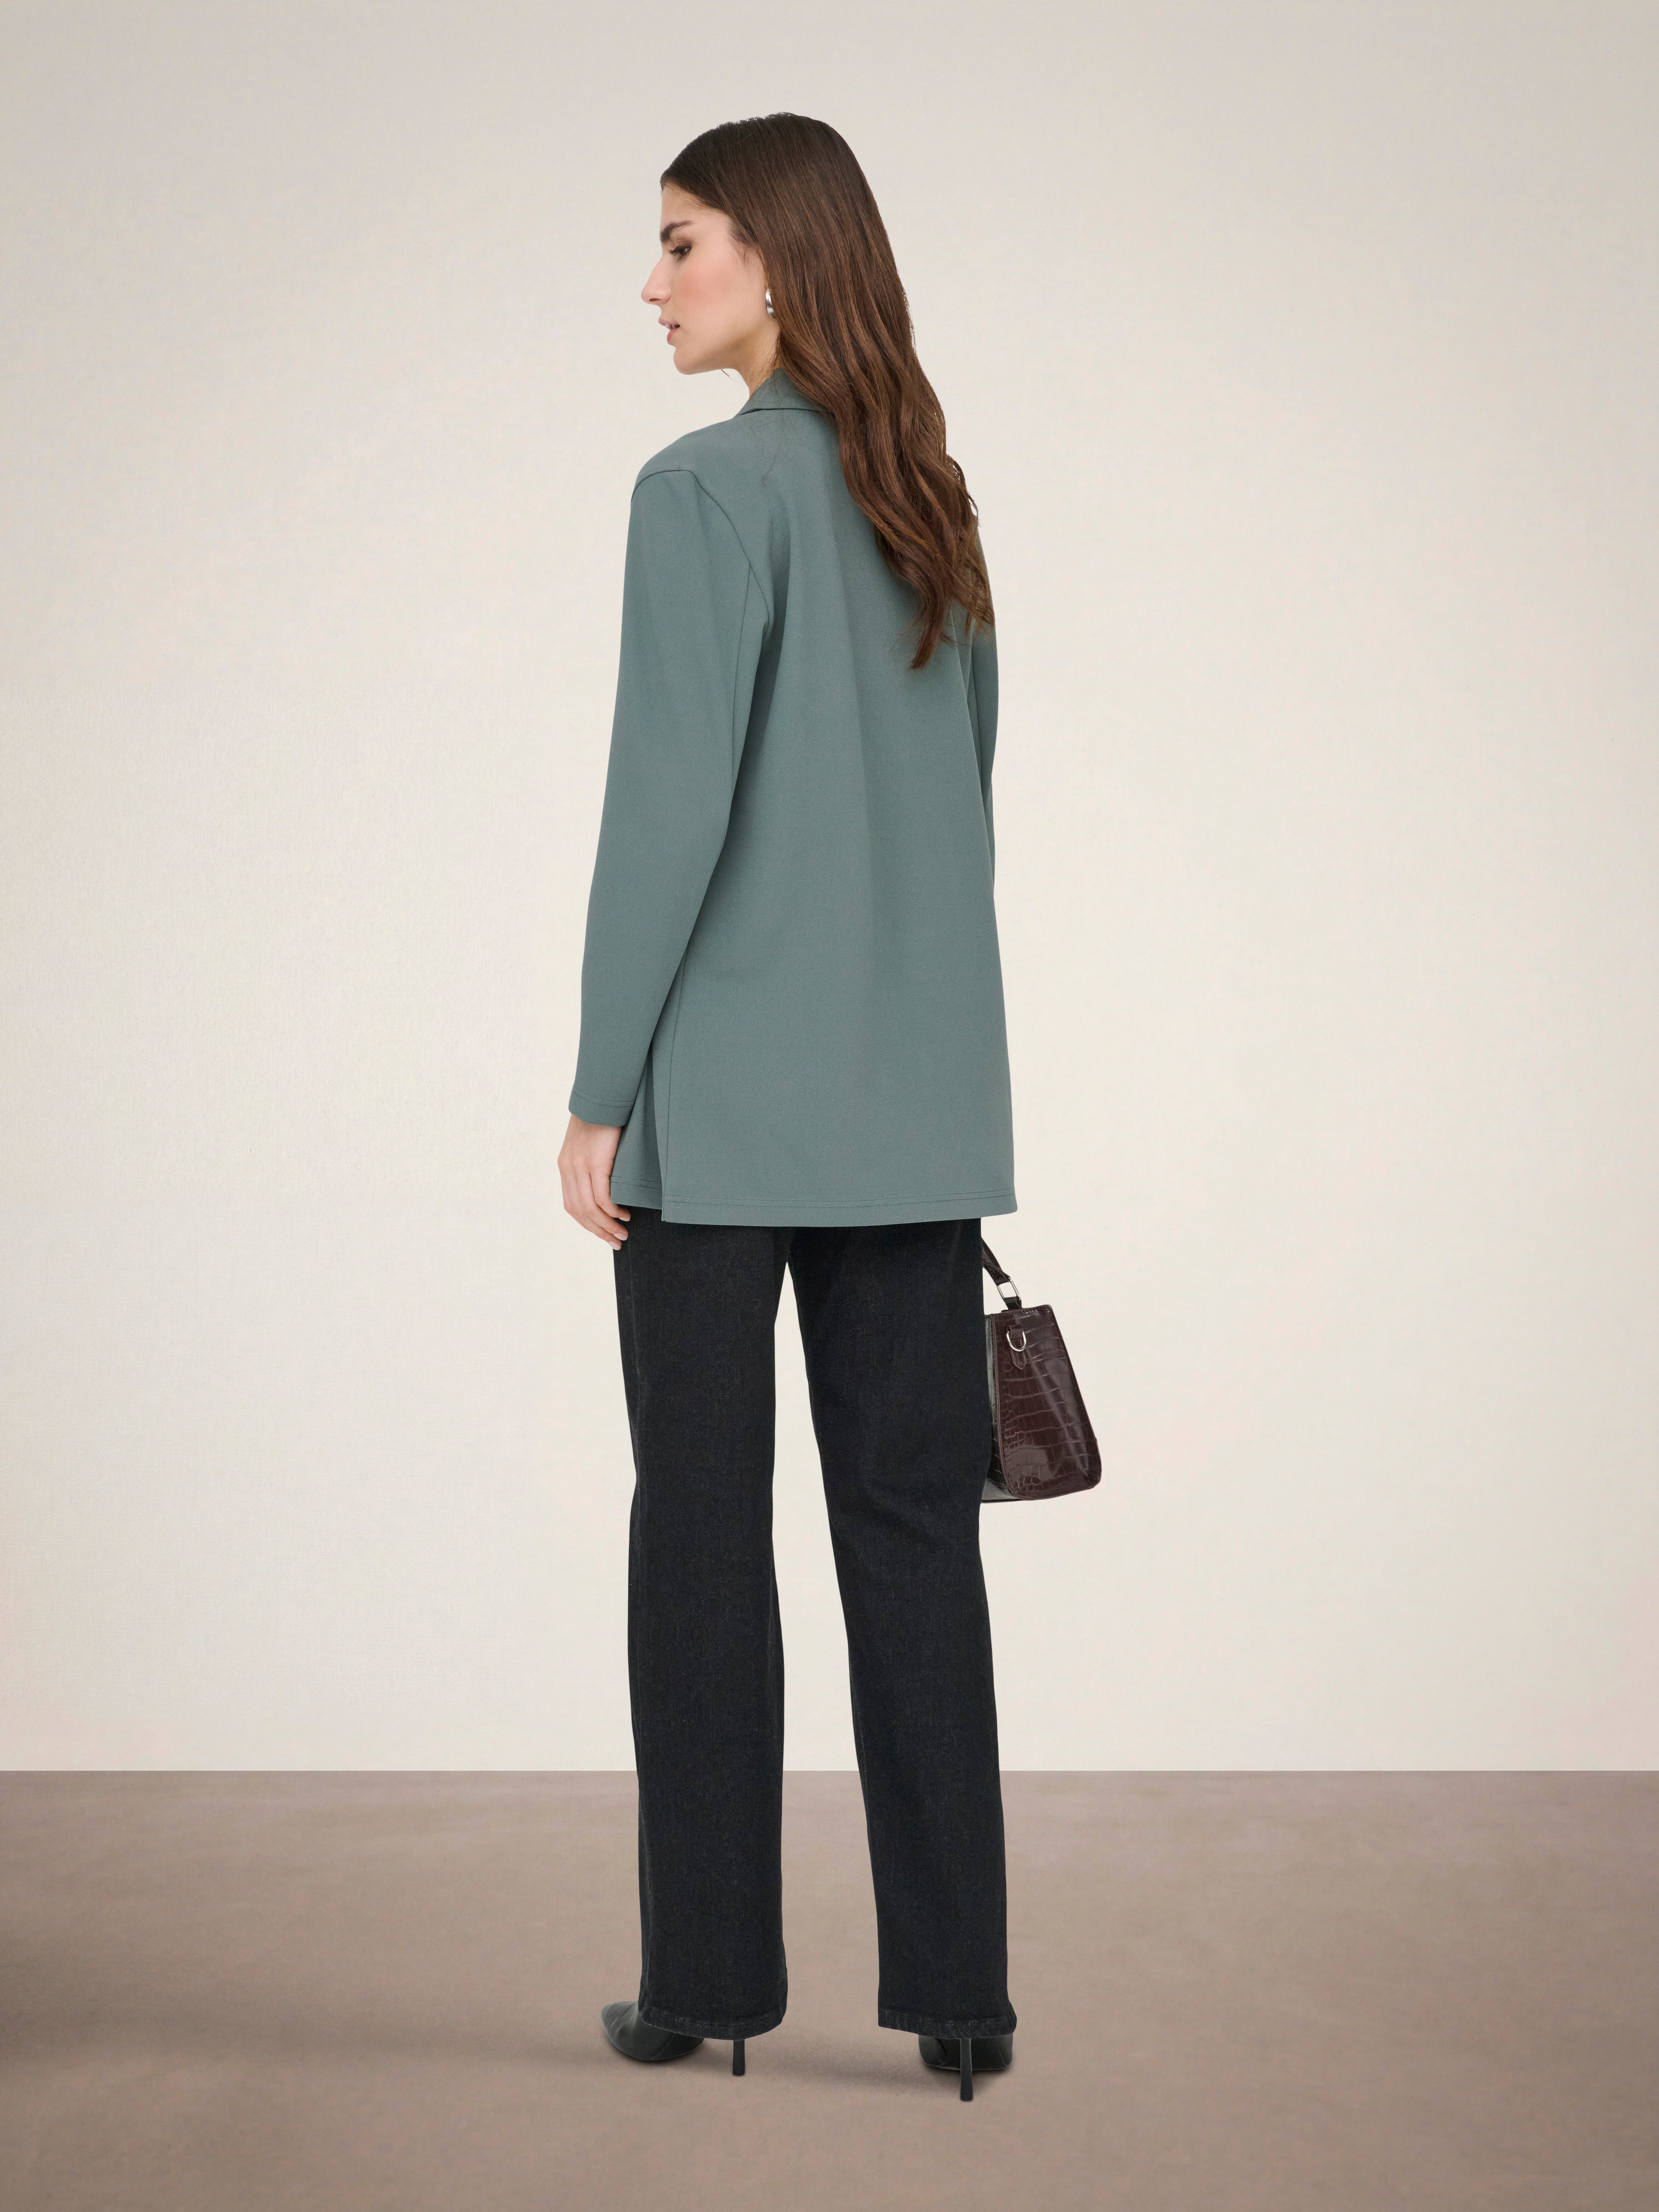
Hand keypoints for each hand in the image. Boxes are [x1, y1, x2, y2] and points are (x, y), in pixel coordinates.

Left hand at [559, 1115, 631, 1247]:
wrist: (603, 1094)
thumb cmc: (603, 1118)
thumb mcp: (590, 1144)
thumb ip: (592, 1164)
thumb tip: (606, 1184)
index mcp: (565, 1166)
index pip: (572, 1205)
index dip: (588, 1224)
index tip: (604, 1234)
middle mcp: (568, 1168)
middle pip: (579, 1212)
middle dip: (598, 1231)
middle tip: (615, 1242)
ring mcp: (580, 1166)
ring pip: (590, 1208)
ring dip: (607, 1225)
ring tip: (622, 1233)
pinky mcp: (596, 1162)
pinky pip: (602, 1196)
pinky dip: (612, 1210)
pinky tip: (623, 1215)